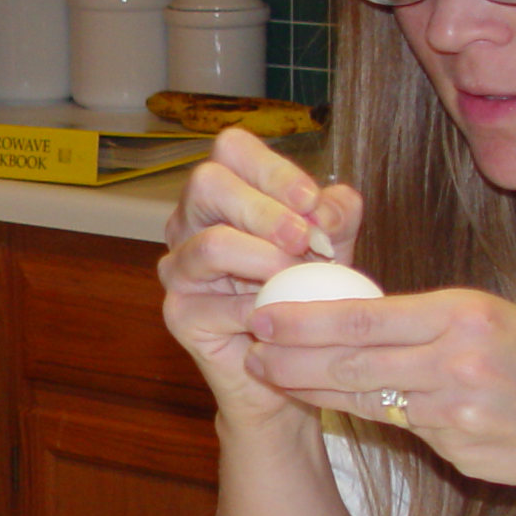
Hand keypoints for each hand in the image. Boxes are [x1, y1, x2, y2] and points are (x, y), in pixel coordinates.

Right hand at [158, 129, 362, 423]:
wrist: (294, 366)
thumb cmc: (307, 295)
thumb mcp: (334, 245)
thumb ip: (337, 214)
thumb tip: (324, 207)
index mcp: (225, 193)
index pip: (232, 149)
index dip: (274, 168)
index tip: (311, 201)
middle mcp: (192, 222)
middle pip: (208, 183)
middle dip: (265, 209)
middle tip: (303, 240)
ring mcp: (180, 268)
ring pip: (211, 244)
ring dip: (265, 260)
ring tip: (299, 278)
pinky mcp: (178, 313)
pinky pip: (216, 303)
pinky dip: (258, 309)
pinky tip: (282, 319)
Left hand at [243, 284, 515, 511]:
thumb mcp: (493, 320)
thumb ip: (428, 322)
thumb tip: (355, 317)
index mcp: (464, 313)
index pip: (366, 314)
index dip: (306, 318)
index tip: (263, 313)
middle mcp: (459, 358)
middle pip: (354, 358)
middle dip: (292, 355)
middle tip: (249, 347)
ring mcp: (458, 409)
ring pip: (366, 396)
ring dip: (312, 388)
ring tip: (271, 376)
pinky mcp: (458, 448)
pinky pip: (399, 427)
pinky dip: (362, 413)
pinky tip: (328, 405)